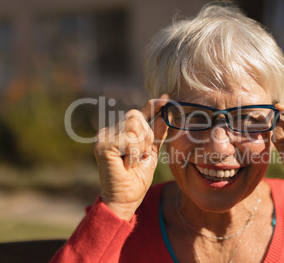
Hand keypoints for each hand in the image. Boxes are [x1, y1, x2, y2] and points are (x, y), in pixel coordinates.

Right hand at [94, 94, 168, 220]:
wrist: (126, 199)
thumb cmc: (137, 178)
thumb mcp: (152, 152)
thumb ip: (157, 134)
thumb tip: (166, 114)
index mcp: (120, 132)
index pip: (137, 113)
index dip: (152, 106)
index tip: (166, 98)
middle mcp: (109, 132)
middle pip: (136, 115)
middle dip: (146, 135)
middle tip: (140, 155)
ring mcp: (103, 137)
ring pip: (134, 124)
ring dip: (140, 145)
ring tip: (132, 160)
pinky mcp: (102, 145)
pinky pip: (129, 138)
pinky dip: (134, 151)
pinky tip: (127, 163)